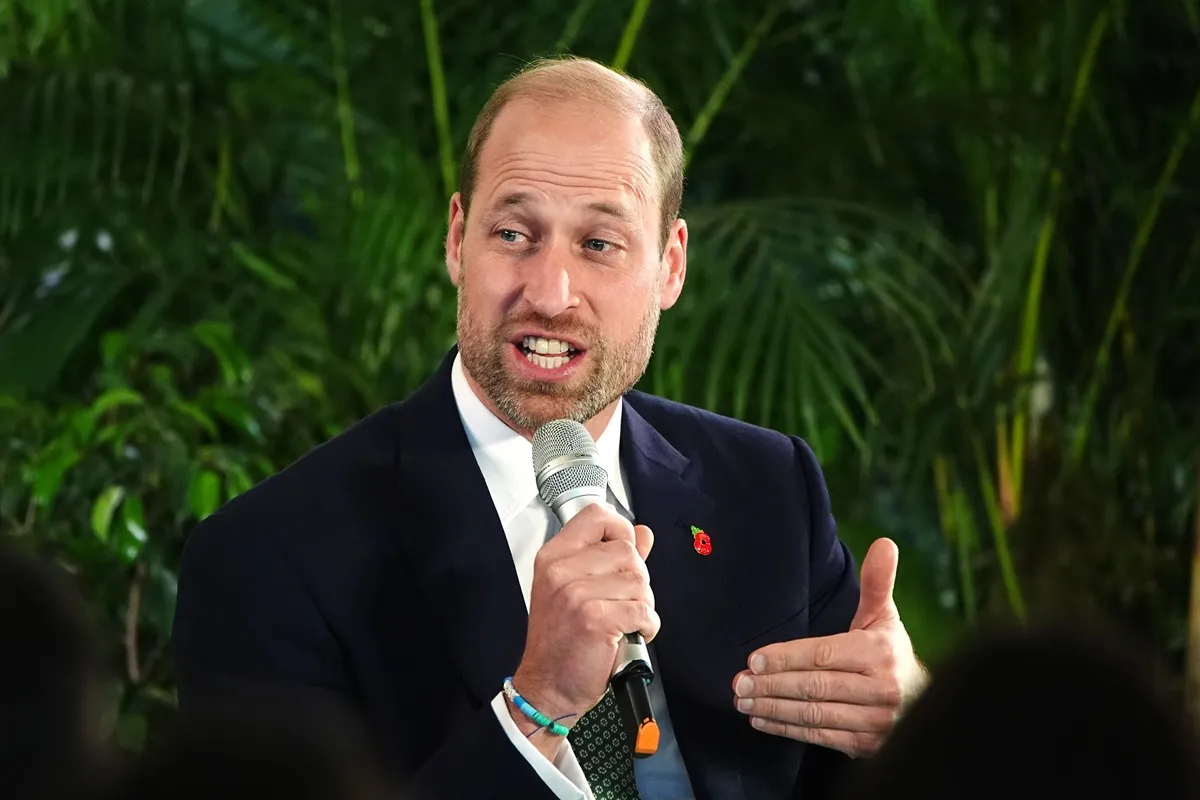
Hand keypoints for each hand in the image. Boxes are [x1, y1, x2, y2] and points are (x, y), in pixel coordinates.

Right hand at [510, 504, 657, 748]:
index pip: (597, 516)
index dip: (621, 531)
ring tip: (624, 621)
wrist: (547, 687)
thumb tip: (642, 534)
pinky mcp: (595, 618)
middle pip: (628, 551)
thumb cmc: (561, 642)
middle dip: (637, 580)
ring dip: (643, 605)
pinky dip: (647, 626)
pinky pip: (643, 610)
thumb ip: (610, 558)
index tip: (624, 554)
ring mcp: (576, 593)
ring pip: (640, 581)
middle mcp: (561, 570)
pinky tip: (630, 634)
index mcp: (554, 557)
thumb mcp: (576, 590)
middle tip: (622, 603)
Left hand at [732, 538, 926, 757]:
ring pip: (813, 714)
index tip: (754, 660)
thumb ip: (877, 583)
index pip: (823, 655)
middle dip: (771, 685)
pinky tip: (761, 720)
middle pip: (814, 686)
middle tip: (739, 683)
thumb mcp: (886, 617)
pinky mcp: (865, 746)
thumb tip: (883, 544)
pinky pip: (819, 736)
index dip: (786, 658)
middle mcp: (879, 689)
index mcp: (879, 653)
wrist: (926, 705)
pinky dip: (787, 729)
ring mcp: (873, 722)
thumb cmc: (892, 655)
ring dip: (773, 708)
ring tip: (743, 701)